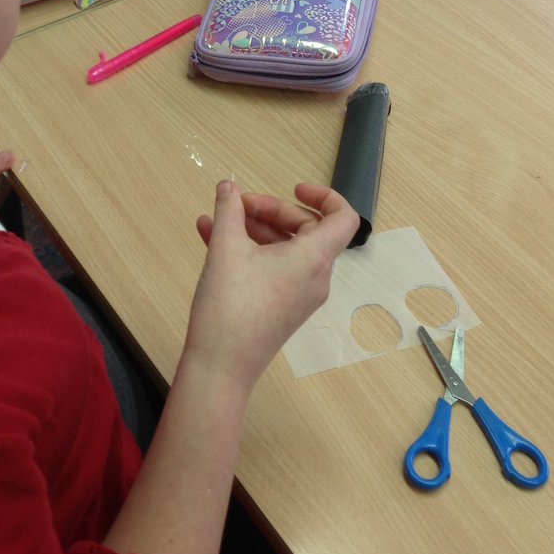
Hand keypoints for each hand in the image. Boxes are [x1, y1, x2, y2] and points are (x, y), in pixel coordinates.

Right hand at [188, 181, 359, 392]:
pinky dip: (250, 250)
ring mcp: (299, 295)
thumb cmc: (231, 305)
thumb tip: (228, 187)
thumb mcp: (226, 248)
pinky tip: (211, 238)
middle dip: (272, 210)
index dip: (324, 195)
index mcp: (314, 259)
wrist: (221, 367)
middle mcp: (315, 277)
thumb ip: (229, 210)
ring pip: (285, 248)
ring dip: (254, 229)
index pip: (343, 218)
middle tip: (238, 205)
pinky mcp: (281, 308)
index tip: (292, 188)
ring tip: (217, 219)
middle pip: (306, 229)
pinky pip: (273, 268)